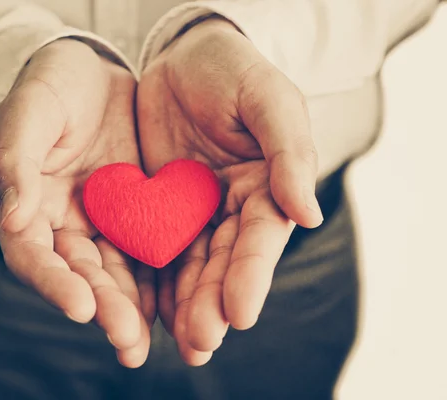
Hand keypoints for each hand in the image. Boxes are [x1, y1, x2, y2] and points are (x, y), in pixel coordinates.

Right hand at [0, 39, 155, 367]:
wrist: (94, 70)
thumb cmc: (52, 85)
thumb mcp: (28, 111)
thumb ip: (16, 160)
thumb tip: (13, 217)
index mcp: (29, 207)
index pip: (33, 256)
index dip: (53, 284)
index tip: (81, 307)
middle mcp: (64, 225)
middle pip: (81, 276)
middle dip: (105, 308)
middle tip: (128, 341)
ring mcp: (103, 222)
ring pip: (118, 272)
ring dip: (134, 308)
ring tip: (155, 341)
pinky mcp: (139, 213)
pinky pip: (150, 248)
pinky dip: (162, 277)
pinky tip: (179, 302)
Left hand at [138, 18, 323, 364]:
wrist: (182, 57)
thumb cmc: (233, 71)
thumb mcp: (267, 99)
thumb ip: (288, 152)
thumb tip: (306, 215)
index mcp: (266, 187)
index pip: (259, 237)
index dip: (251, 274)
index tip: (240, 313)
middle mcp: (231, 208)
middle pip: (223, 262)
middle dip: (212, 303)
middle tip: (200, 342)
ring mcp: (193, 212)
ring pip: (189, 265)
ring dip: (184, 305)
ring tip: (178, 344)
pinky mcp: (157, 208)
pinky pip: (153, 247)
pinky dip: (152, 280)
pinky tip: (146, 312)